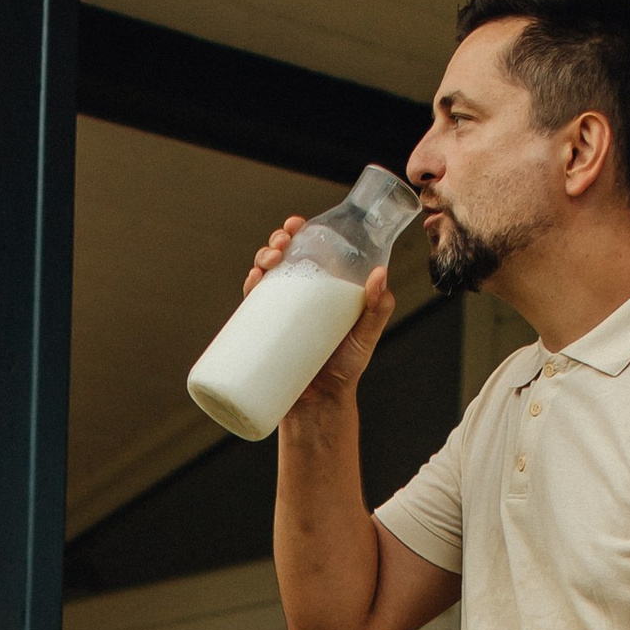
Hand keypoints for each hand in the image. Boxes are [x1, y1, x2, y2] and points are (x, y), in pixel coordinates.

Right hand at [244, 219, 394, 414]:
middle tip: (281, 244)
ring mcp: (280, 313)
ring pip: (264, 275)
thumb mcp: (367, 335)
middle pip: (283, 257)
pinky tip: (253, 279)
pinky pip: (252, 306)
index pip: (309, 250)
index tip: (296, 224)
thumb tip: (379, 275)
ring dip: (261, 258)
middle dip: (277, 241)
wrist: (320, 404)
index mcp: (322, 287)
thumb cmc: (347, 368)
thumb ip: (378, 307)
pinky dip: (249, 288)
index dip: (299, 232)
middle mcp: (299, 296)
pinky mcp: (264, 333)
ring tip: (270, 261)